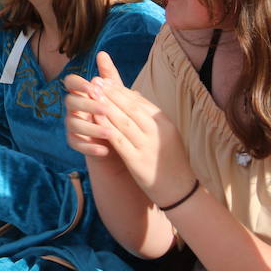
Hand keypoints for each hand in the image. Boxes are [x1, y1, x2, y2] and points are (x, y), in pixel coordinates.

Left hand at [62, 51, 196, 206]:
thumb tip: (133, 93)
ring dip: (105, 106)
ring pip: (123, 121)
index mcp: (164, 123)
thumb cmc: (169, 159)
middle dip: (110, 92)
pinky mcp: (137, 161)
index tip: (104, 80)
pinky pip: (118, 140)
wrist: (180, 190)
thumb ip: (148, 115)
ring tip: (90, 95)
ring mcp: (148, 146)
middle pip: (130, 107)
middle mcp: (157, 132)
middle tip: (93, 81)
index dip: (119, 89)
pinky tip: (93, 118)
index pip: (139, 101)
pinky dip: (105, 127)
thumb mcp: (164, 133)